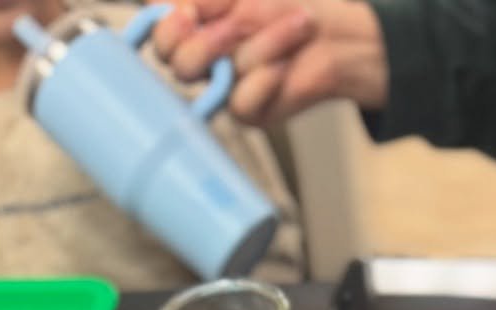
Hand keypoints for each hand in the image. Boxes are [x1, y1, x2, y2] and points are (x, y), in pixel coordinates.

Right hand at [155, 0, 387, 120]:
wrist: (334, 34)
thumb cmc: (287, 6)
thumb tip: (164, 3)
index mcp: (196, 28)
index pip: (161, 39)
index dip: (168, 29)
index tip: (189, 12)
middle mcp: (206, 62)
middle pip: (179, 65)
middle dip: (210, 40)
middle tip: (241, 22)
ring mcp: (226, 90)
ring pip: (221, 75)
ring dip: (265, 42)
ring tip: (298, 23)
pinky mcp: (249, 113)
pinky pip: (241, 103)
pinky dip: (264, 79)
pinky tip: (285, 65)